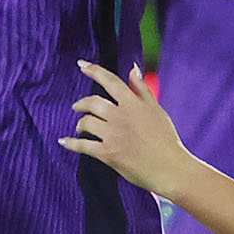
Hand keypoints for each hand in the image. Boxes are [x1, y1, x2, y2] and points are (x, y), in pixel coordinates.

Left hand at [58, 61, 197, 198]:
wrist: (170, 168)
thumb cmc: (166, 139)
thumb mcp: (157, 110)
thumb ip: (142, 90)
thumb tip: (132, 69)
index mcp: (133, 104)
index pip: (110, 81)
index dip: (94, 71)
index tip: (81, 65)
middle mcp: (120, 117)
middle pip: (92, 102)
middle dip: (81, 103)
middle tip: (77, 107)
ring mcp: (113, 135)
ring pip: (86, 123)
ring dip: (80, 124)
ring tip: (80, 128)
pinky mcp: (107, 154)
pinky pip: (83, 146)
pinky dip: (71, 143)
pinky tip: (64, 141)